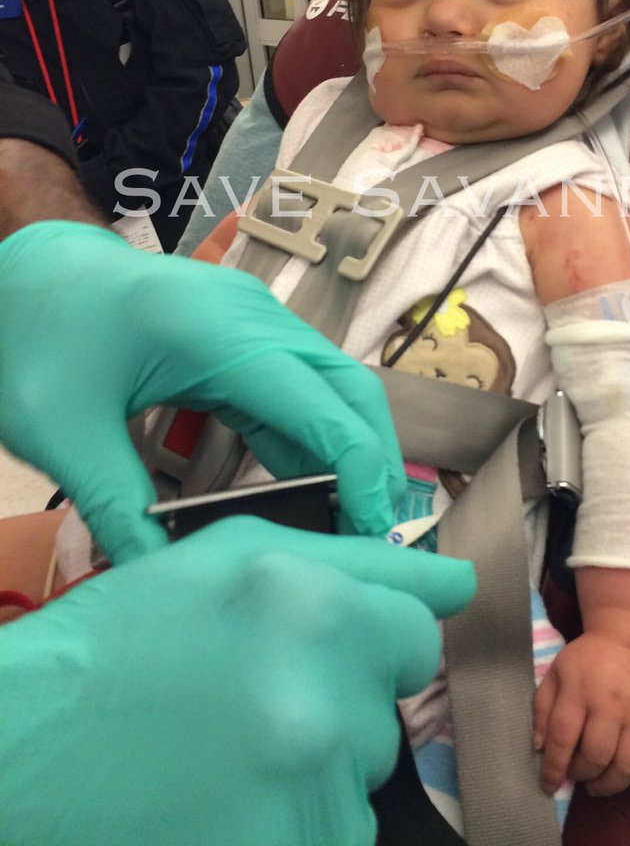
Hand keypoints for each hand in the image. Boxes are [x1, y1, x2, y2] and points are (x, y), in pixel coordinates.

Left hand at [0, 221, 405, 563]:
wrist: (29, 273)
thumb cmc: (38, 338)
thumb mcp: (64, 433)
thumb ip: (117, 508)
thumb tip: (160, 577)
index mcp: (216, 334)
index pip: (320, 404)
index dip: (359, 469)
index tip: (371, 532)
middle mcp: (253, 317)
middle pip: (348, 386)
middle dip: (375, 458)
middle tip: (373, 533)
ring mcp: (254, 319)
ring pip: (332, 384)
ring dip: (349, 447)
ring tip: (348, 518)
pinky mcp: (245, 331)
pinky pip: (299, 383)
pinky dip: (314, 434)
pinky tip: (309, 483)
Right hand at [0, 518, 475, 845]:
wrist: (31, 747)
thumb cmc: (126, 639)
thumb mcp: (233, 557)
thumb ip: (355, 561)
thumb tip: (456, 584)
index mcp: (313, 604)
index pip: (417, 632)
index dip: (372, 641)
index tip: (336, 651)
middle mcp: (324, 696)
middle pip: (386, 710)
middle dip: (339, 702)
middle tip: (256, 699)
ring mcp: (307, 789)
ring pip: (361, 780)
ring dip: (318, 768)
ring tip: (234, 752)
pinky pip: (335, 835)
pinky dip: (297, 821)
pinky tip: (232, 798)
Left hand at [533, 632, 629, 796]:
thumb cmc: (588, 657)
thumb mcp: (557, 672)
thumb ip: (543, 708)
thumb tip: (540, 748)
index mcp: (579, 691)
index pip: (563, 739)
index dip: (553, 769)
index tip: (548, 786)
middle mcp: (611, 705)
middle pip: (595, 756)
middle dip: (582, 775)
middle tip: (577, 776)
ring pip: (627, 765)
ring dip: (610, 785)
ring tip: (598, 785)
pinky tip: (628, 777)